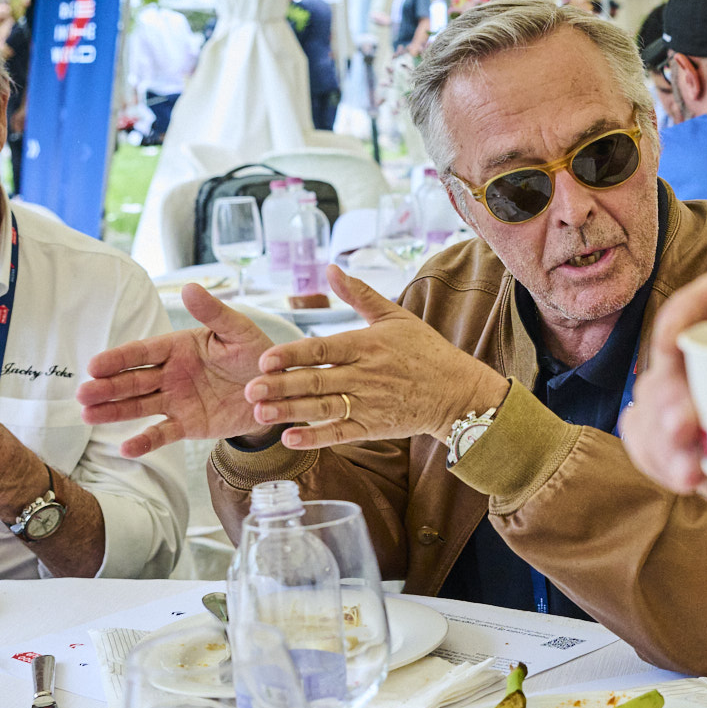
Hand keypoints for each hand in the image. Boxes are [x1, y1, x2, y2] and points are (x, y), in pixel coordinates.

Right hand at [76, 283, 279, 456]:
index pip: (142, 352)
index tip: (94, 365)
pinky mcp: (188, 424)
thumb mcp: (238, 331)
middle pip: (133, 380)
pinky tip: (125, 448)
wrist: (275, 390)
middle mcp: (171, 374)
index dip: (118, 359)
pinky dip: (145, 441)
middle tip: (83, 393)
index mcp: (179, 347)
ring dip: (114, 411)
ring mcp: (176, 400)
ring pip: (139, 406)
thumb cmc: (255, 354)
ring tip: (87, 415)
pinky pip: (163, 433)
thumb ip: (214, 313)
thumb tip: (190, 287)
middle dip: (107, 387)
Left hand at [242, 267, 506, 449]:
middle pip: (316, 380)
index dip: (293, 354)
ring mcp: (368, 404)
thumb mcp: (395, 317)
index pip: (322, 349)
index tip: (266, 359)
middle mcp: (365, 375)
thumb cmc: (426, 351)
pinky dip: (315, 437)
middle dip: (281, 386)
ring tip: (260, 413)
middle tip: (250, 389)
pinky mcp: (373, 427)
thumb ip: (359, 295)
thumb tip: (330, 268)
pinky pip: (340, 433)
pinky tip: (289, 438)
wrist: (457, 392)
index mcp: (367, 345)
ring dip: (290, 412)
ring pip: (322, 408)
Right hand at [619, 273, 706, 558]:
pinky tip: (685, 481)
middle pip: (674, 351)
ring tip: (690, 476)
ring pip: (654, 399)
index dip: (688, 309)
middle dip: (667, 389)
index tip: (671, 339)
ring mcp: (706, 404)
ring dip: (658, 432)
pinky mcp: (691, 446)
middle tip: (684, 430)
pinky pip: (649, 441)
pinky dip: (654, 458)